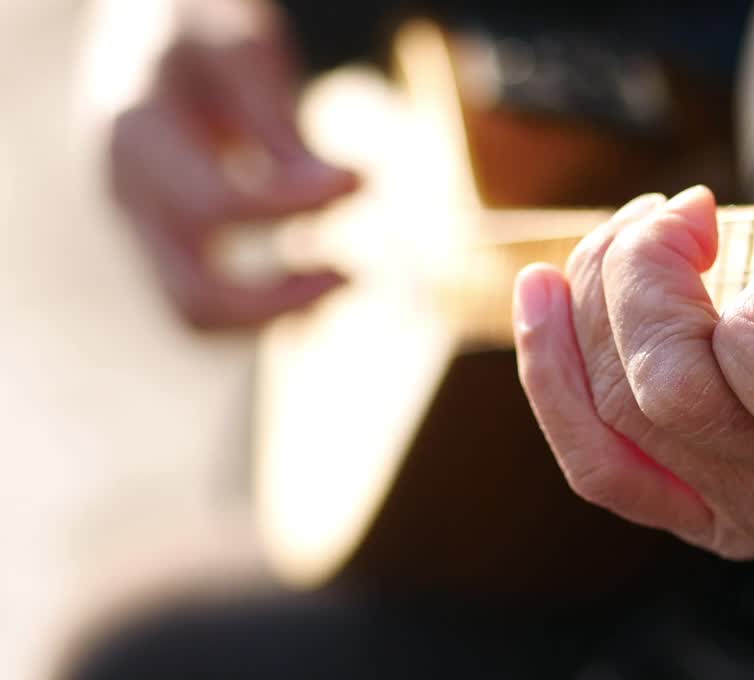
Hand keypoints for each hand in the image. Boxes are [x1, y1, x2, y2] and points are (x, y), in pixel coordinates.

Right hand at [110, 0, 358, 328]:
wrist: (142, 24)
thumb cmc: (200, 26)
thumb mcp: (237, 50)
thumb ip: (277, 121)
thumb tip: (336, 189)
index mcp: (137, 135)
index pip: (220, 204)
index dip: (299, 202)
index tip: (364, 179)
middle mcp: (127, 194)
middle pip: (195, 296)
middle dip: (283, 299)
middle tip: (355, 274)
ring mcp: (137, 224)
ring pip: (196, 314)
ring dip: (277, 311)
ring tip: (347, 277)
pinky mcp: (157, 239)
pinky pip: (204, 299)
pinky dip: (264, 305)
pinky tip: (320, 278)